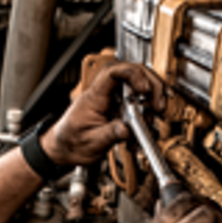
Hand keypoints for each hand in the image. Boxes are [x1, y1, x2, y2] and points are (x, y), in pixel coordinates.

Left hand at [42, 62, 166, 167]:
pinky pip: (135, 108)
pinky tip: (138, 133)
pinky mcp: (117, 110)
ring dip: (148, 106)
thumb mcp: (91, 142)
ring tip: (150, 121)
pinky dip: (142, 119)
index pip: (113, 72)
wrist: (63, 150)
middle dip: (151, 87)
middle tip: (158, 105)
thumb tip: (127, 130)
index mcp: (94, 96)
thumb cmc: (70, 143)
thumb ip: (110, 134)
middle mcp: (104, 95)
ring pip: (137, 92)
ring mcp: (112, 101)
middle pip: (132, 76)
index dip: (133, 74)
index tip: (145, 88)